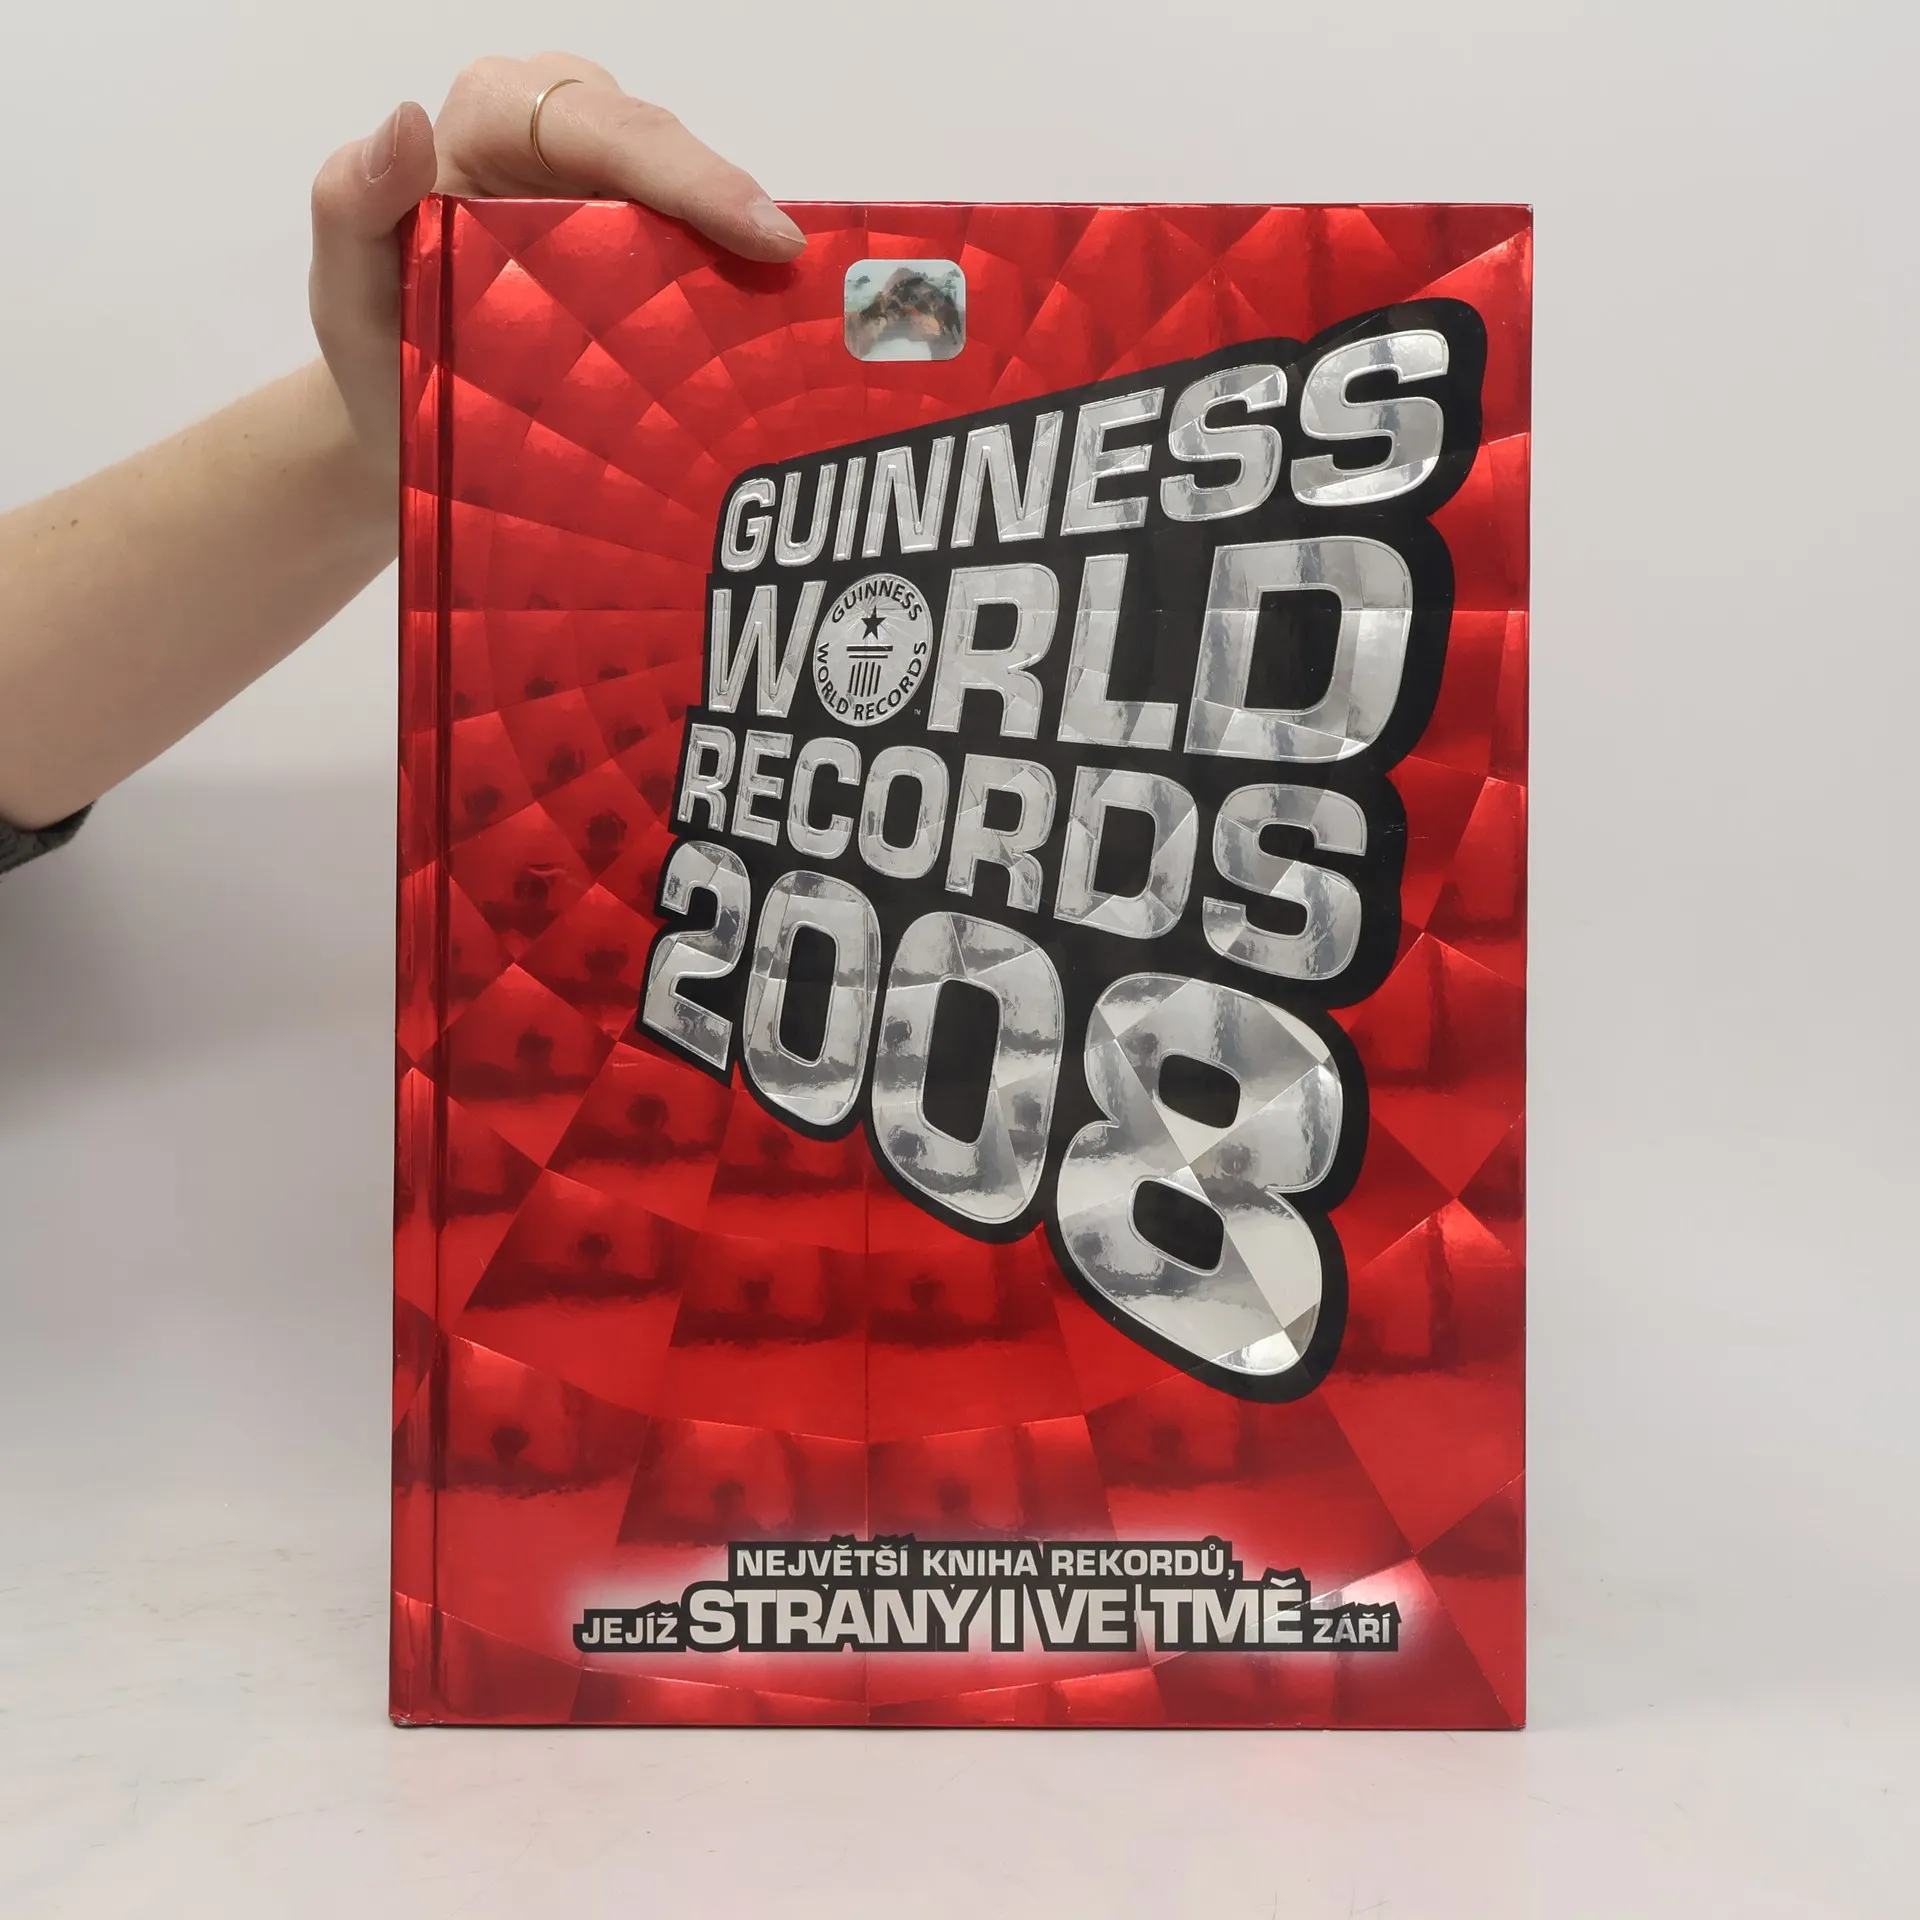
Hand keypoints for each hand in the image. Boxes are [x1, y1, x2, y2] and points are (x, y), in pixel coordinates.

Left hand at [309, 53, 804, 473]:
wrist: (399, 415)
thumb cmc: (375, 346)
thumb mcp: (344, 285)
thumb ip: (350, 201)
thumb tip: (406, 123)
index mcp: (487, 126)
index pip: (594, 127)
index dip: (680, 171)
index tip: (752, 229)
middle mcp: (552, 137)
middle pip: (655, 142)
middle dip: (725, 195)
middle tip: (789, 262)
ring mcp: (602, 192)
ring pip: (686, 185)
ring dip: (739, 235)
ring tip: (795, 291)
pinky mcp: (635, 241)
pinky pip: (695, 237)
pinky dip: (736, 271)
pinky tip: (778, 312)